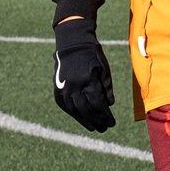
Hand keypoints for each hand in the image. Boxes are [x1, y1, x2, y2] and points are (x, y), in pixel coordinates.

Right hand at [52, 17, 114, 131]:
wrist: (72, 41)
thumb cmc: (92, 54)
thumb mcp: (104, 68)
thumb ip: (106, 87)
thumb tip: (109, 104)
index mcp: (88, 80)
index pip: (98, 104)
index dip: (105, 116)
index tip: (112, 123)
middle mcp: (74, 85)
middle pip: (86, 110)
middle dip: (96, 121)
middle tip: (104, 128)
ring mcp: (64, 87)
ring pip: (74, 110)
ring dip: (84, 120)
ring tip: (93, 127)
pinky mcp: (57, 87)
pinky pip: (64, 104)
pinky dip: (72, 113)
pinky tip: (79, 118)